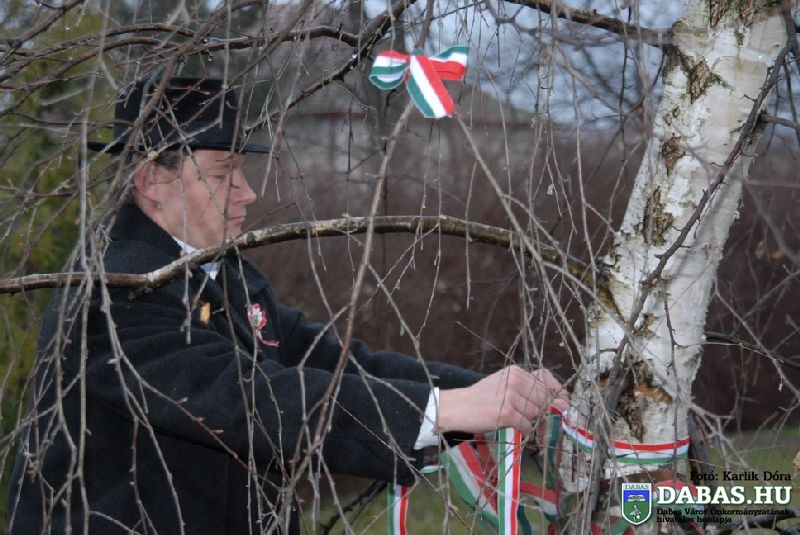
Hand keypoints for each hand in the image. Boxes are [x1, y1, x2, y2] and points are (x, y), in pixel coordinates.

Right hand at [436, 365, 567, 434]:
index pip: (546, 380)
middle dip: (543, 411)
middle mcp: (515, 381)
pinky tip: (513, 427)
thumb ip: (526, 389)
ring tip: (515, 420)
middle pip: (543, 399)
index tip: (562, 403)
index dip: (557, 393)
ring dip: (530, 421)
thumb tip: (561, 403)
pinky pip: (527, 425)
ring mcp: (511, 397)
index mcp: (515, 372)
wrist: (457, 407)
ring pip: (536, 413)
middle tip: (533, 417)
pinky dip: (523, 430)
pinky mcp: (507, 413)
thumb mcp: (503, 385)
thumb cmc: (480, 398)